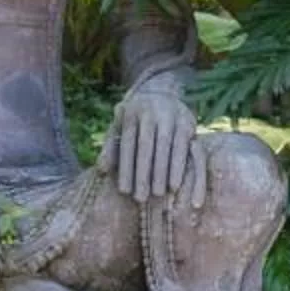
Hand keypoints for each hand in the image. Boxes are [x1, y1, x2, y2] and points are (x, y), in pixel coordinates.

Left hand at [101, 79, 201, 206]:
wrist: (163, 92)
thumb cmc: (137, 119)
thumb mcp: (120, 128)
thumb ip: (111, 148)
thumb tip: (102, 170)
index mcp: (131, 113)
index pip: (127, 144)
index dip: (126, 168)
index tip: (124, 191)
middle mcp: (151, 112)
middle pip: (146, 147)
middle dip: (143, 174)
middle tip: (140, 198)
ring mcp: (171, 115)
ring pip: (165, 147)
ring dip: (161, 173)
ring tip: (157, 195)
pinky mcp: (187, 122)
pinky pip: (182, 148)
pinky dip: (178, 167)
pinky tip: (175, 185)